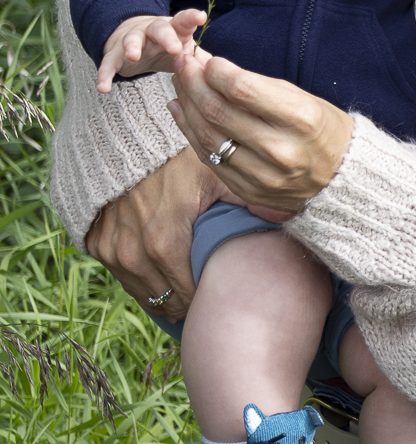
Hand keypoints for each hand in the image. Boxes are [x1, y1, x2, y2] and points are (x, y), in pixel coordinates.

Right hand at [84, 146, 236, 320]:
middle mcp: (134, 255)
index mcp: (166, 245)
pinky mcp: (97, 244)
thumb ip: (251, 201)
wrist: (125, 141)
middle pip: (165, 301)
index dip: (206, 298)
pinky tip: (156, 272)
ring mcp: (112, 251)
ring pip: (141, 293)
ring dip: (162, 294)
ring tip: (183, 291)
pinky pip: (121, 276)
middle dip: (186, 302)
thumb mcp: (216, 176)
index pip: (188, 296)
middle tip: (204, 295)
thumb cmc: (176, 158)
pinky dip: (138, 277)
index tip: (219, 293)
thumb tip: (289, 215)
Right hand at [96, 9, 206, 92]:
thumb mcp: (183, 49)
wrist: (133, 40)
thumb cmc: (166, 46)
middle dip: (167, 37)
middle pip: (159, 28)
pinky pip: (108, 62)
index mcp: (173, 29)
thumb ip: (199, 60)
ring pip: (131, 39)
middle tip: (175, 48)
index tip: (201, 16)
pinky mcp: (114, 54)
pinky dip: (104, 74)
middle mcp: (152, 30)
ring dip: (132, 46)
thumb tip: (222, 73)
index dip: (191, 17)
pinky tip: (103, 87)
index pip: (183, 21)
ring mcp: (132, 40)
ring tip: (134, 56)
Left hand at [167, 53, 353, 215]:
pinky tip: (182, 110)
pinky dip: (190, 132)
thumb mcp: (301, 98)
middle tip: (183, 64)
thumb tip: (209, 63)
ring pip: (208, 136)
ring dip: (187, 105)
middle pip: (218, 112)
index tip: (208, 60)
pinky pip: (208, 159)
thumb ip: (254, 83)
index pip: (242, 89)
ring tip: (180, 84)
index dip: (216, 70)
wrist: (342, 179)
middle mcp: (280, 150)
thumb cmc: (322, 129)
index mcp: (300, 120)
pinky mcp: (249, 191)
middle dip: (194, 82)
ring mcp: (263, 176)